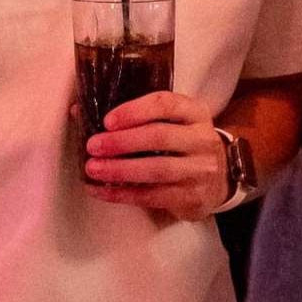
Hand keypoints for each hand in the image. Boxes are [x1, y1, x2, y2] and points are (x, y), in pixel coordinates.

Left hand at [83, 91, 229, 218]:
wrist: (221, 179)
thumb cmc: (185, 145)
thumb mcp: (176, 122)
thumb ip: (138, 116)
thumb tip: (79, 111)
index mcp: (196, 113)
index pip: (166, 104)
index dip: (135, 111)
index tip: (107, 120)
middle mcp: (201, 139)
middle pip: (159, 136)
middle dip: (122, 141)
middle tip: (93, 145)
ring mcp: (199, 169)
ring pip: (156, 169)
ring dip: (120, 170)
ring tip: (93, 169)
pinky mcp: (191, 197)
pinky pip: (152, 196)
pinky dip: (123, 194)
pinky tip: (101, 191)